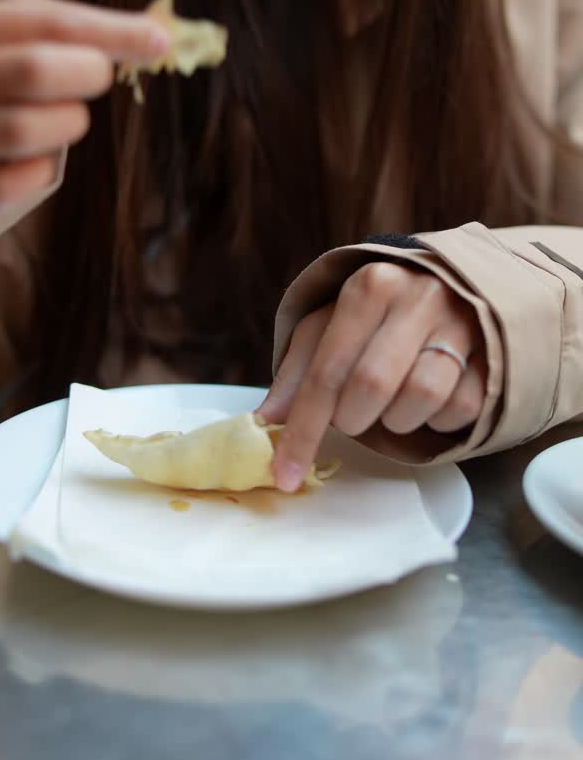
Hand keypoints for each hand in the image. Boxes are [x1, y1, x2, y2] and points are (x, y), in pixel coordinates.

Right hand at [0, 0, 169, 212]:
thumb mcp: (5, 31)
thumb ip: (70, 26)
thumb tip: (155, 34)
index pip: (45, 23)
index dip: (110, 32)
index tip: (157, 41)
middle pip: (31, 70)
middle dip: (85, 75)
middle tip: (98, 78)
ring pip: (20, 131)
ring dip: (65, 125)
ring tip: (67, 118)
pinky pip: (5, 186)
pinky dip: (38, 173)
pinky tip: (39, 157)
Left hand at [259, 262, 486, 491]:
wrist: (451, 286)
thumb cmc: (378, 314)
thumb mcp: (329, 326)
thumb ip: (297, 372)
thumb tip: (265, 422)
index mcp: (369, 286)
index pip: (326, 370)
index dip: (302, 430)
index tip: (284, 474)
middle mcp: (418, 298)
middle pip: (372, 387)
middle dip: (353, 419)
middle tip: (352, 415)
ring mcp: (462, 324)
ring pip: (420, 399)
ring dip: (397, 419)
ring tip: (392, 401)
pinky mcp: (494, 353)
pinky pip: (459, 410)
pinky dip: (436, 419)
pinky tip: (427, 400)